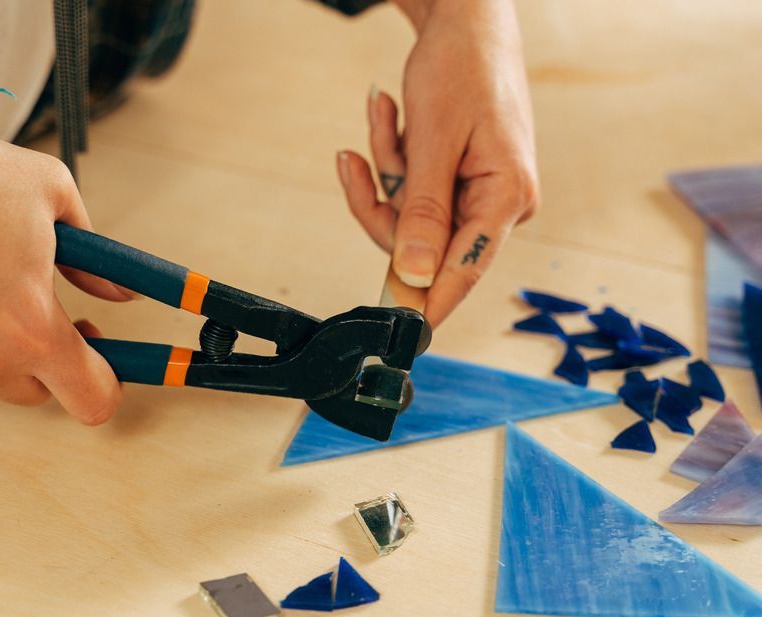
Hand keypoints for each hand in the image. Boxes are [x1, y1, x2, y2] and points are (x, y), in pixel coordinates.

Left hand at [337, 0, 537, 326]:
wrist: (465, 21)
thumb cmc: (462, 68)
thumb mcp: (434, 142)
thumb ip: (424, 214)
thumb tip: (416, 277)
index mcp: (508, 197)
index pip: (463, 270)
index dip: (426, 304)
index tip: (395, 336)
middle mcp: (498, 203)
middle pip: (423, 242)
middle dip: (383, 202)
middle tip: (356, 162)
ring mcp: (476, 193)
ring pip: (409, 215)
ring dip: (386, 168)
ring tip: (386, 112)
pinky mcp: (457, 179)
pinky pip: (410, 190)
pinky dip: (391, 157)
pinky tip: (388, 111)